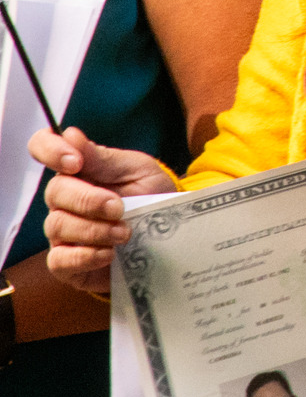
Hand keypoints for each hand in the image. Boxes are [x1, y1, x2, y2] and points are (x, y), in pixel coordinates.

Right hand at [33, 127, 176, 294]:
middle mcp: (64, 199)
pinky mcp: (68, 263)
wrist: (171, 233)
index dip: (51, 151)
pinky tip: (108, 254)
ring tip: (125, 233)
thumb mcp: (137, 169)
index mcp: (78, 170)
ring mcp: (63, 232)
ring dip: (94, 230)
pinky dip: (84, 256)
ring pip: (58, 226)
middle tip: (120, 208)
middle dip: (89, 200)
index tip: (75, 162)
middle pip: (55, 192)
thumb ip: (103, 157)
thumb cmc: (151, 196)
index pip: (44, 148)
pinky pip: (59, 260)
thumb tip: (69, 134)